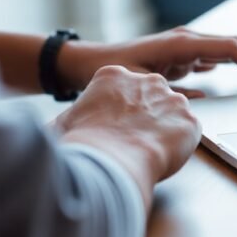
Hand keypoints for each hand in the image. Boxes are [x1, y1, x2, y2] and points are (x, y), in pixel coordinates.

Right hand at [56, 65, 200, 209]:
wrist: (110, 161)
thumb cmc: (84, 143)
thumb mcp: (62, 124)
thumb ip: (67, 121)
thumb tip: (46, 132)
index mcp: (113, 75)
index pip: (123, 89)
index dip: (120, 112)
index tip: (116, 126)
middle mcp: (147, 81)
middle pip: (152, 97)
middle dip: (146, 117)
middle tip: (135, 140)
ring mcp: (172, 99)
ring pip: (173, 114)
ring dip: (164, 131)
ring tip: (149, 152)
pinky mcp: (191, 120)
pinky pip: (189, 132)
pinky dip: (180, 146)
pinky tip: (164, 156)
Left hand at [59, 27, 236, 96]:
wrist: (86, 63)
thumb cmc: (109, 71)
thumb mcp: (141, 84)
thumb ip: (172, 91)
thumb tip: (203, 101)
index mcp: (181, 43)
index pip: (230, 47)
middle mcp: (186, 40)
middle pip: (234, 45)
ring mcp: (184, 47)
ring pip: (227, 50)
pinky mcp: (180, 56)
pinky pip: (214, 57)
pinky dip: (232, 64)